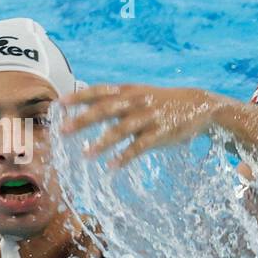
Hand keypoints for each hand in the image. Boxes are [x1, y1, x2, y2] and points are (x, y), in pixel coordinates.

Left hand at [61, 84, 227, 167]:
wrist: (199, 105)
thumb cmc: (161, 102)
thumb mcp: (138, 94)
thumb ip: (115, 100)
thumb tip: (84, 107)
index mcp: (128, 91)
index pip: (99, 91)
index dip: (78, 97)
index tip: (58, 103)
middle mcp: (136, 102)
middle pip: (105, 110)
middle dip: (83, 120)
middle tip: (63, 130)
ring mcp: (148, 117)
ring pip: (121, 129)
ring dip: (102, 142)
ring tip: (85, 155)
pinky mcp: (161, 133)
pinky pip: (140, 146)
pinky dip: (125, 157)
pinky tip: (112, 167)